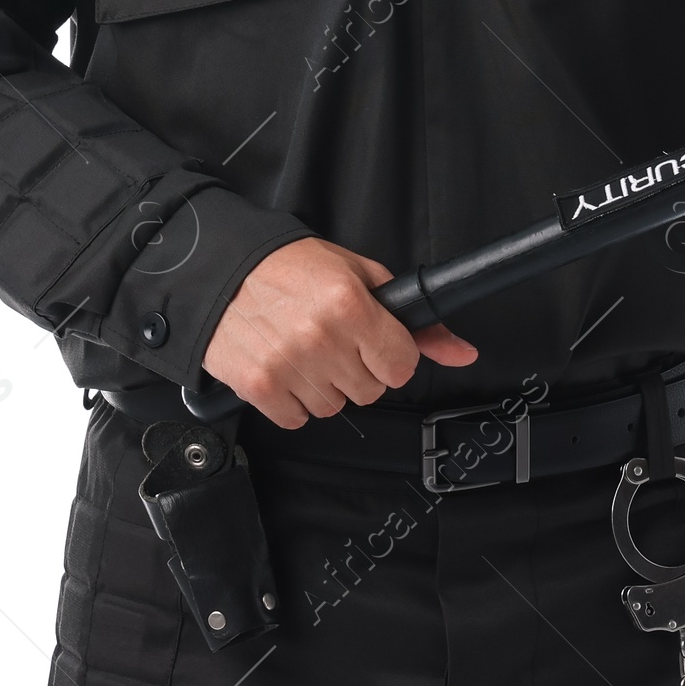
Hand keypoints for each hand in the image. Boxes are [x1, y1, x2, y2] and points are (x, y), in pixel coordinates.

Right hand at [202, 236, 477, 428]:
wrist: (221, 267)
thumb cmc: (290, 266)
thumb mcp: (361, 275)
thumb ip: (415, 320)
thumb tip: (463, 353)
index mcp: (351, 305)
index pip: (402, 367)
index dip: (391, 357)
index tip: (375, 345)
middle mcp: (321, 337)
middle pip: (369, 391)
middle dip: (357, 370)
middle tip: (334, 342)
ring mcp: (288, 365)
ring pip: (334, 408)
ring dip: (324, 386)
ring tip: (304, 350)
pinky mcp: (259, 386)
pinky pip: (297, 419)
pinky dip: (293, 400)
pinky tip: (284, 367)